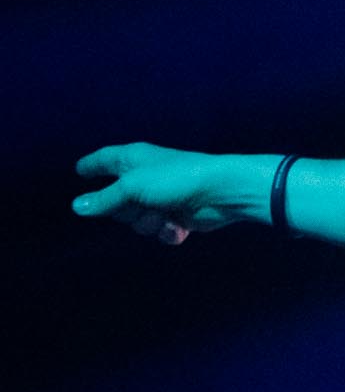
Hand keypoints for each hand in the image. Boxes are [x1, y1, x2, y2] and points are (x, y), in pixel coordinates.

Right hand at [73, 143, 261, 244]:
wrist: (221, 193)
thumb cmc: (175, 179)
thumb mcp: (132, 186)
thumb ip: (105, 198)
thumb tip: (77, 207)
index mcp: (134, 159)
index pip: (105, 159)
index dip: (92, 165)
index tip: (80, 170)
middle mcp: (145, 178)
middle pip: (115, 204)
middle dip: (126, 211)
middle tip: (140, 204)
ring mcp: (162, 199)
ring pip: (137, 222)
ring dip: (150, 222)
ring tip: (165, 214)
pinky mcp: (178, 216)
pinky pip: (159, 231)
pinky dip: (168, 231)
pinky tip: (179, 225)